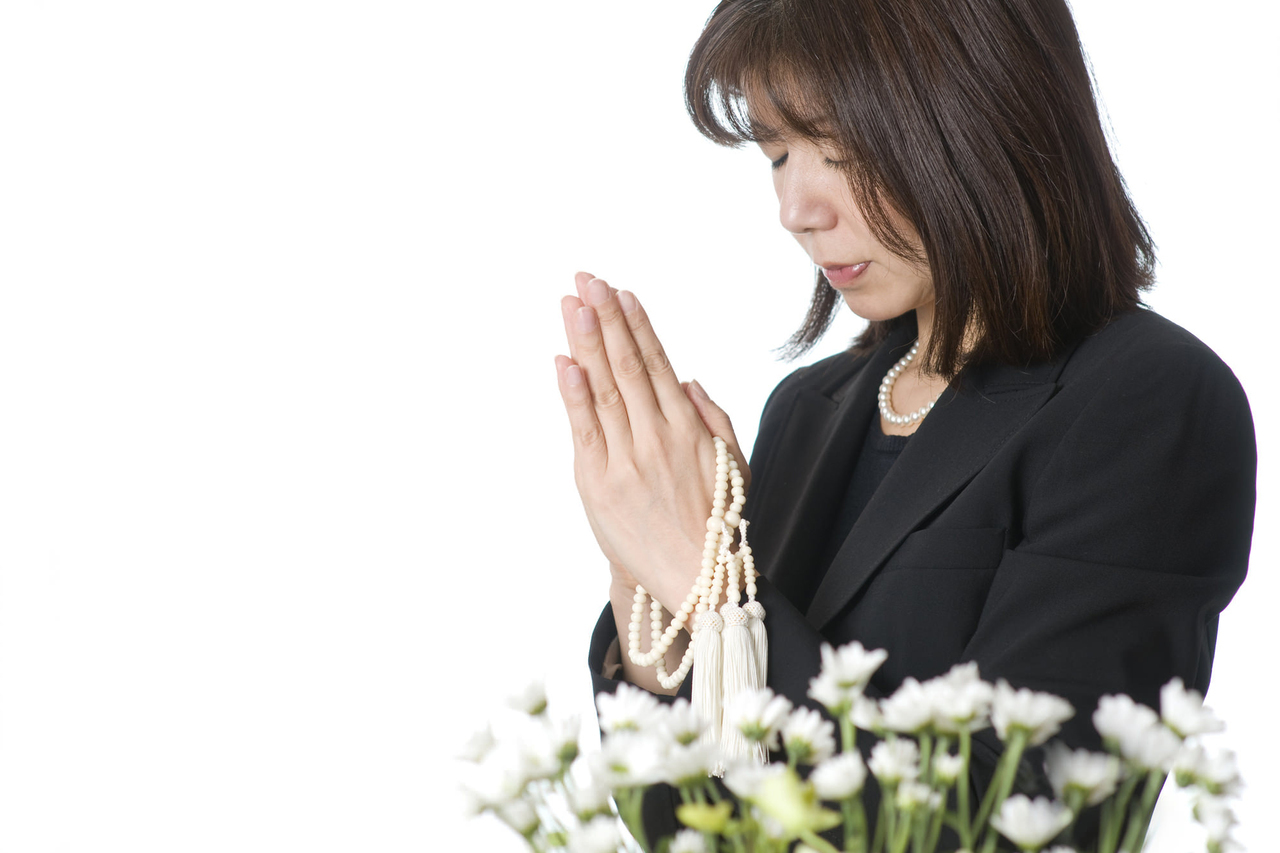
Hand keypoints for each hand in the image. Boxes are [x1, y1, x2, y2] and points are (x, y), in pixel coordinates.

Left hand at [555, 272, 749, 612]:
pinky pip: (585, 430)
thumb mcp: (731, 465)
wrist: (697, 582)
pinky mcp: (600, 484)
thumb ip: (710, 418)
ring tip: (572, 304)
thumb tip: (684, 379)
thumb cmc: (716, 524)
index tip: (620, 292)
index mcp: (689, 428)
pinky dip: (574, 393)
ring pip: (605, 388)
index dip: (637, 325)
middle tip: (587, 279)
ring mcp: (627, 459)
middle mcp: (658, 436)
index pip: (657, 363)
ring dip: (587, 341)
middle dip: (606, 318)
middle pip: (627, 365)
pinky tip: (565, 360)